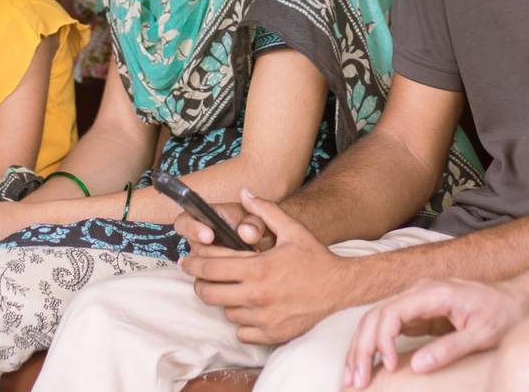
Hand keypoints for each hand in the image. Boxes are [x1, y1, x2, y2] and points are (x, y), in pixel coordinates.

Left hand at [179, 189, 339, 343]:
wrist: (341, 288)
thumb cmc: (315, 257)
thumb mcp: (292, 229)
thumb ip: (265, 210)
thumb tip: (244, 193)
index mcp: (258, 268)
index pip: (211, 268)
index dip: (194, 264)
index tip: (187, 261)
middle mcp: (257, 295)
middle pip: (209, 293)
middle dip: (201, 283)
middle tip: (202, 278)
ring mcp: (264, 318)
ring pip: (226, 312)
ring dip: (225, 301)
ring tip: (233, 290)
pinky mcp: (272, 334)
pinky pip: (242, 332)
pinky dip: (242, 322)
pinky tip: (250, 308)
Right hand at [342, 278, 528, 388]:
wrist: (517, 299)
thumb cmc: (504, 313)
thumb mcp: (483, 334)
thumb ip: (451, 348)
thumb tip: (418, 366)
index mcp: (433, 293)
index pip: (392, 311)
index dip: (384, 340)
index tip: (390, 368)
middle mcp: (418, 292)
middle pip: (375, 316)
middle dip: (361, 348)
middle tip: (355, 381)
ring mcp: (415, 301)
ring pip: (375, 320)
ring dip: (361, 348)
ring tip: (352, 378)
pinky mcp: (417, 313)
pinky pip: (386, 327)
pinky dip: (373, 346)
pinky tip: (368, 366)